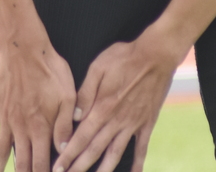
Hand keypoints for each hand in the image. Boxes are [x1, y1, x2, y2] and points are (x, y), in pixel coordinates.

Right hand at [0, 36, 75, 171]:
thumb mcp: (67, 95)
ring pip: (2, 151)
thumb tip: (65, 150)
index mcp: (41, 126)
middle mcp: (21, 127)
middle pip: (22, 162)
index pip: (42, 162)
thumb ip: (66, 124)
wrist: (23, 47)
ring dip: (1, 169)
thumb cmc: (50, 69)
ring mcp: (6, 118)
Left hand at [55, 30, 180, 171]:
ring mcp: (133, 124)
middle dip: (79, 166)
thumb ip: (85, 93)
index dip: (68, 154)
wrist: (156, 56)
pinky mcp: (146, 123)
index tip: (58, 167)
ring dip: (103, 170)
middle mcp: (117, 120)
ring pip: (115, 153)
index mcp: (102, 107)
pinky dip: (138, 164)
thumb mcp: (99, 67)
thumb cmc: (124, 57)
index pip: (81, 137)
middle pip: (95, 149)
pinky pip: (141, 148)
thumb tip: (75, 116)